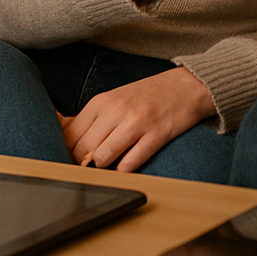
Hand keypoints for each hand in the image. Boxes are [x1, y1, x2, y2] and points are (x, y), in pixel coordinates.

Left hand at [62, 66, 214, 170]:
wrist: (186, 85)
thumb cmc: (148, 95)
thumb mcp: (115, 99)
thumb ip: (94, 120)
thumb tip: (72, 146)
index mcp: (101, 102)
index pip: (70, 136)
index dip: (70, 153)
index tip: (78, 158)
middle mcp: (116, 111)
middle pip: (84, 150)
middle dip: (86, 163)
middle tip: (94, 165)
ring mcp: (136, 123)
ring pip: (103, 158)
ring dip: (105, 167)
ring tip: (113, 163)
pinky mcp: (155, 135)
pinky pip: (130, 164)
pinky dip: (126, 169)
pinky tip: (130, 162)